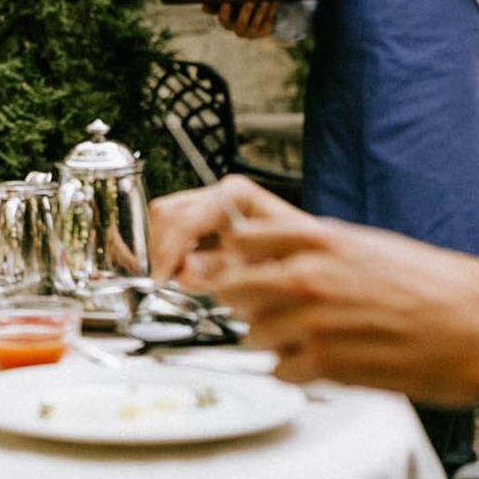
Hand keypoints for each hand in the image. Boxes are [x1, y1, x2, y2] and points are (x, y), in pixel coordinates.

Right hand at [147, 175, 306, 282]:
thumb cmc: (300, 260)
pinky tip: (191, 274)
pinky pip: (171, 233)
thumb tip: (185, 269)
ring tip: (187, 280)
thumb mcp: (265, 268)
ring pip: (163, 222)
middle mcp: (219, 194)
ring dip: (167, 254)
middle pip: (166, 214)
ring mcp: (208, 205)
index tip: (163, 278)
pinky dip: (173, 256)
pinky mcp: (201, 223)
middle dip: (165, 251)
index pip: (184, 218)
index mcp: (235, 195)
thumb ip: (222, 268)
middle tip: (171, 283)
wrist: (314, 261)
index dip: (169, 250)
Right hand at [203, 0, 277, 39]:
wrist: (259, 12)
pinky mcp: (265, 31)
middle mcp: (239, 30)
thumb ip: (217, 4)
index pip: (223, 20)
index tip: (226, 1)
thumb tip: (203, 8)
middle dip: (246, 12)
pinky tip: (274, 2)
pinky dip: (272, 11)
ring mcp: (252, 33)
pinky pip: (268, 21)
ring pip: (256, 23)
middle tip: (250, 0)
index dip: (224, 12)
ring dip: (261, 12)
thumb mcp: (229, 2)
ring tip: (266, 0)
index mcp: (228, 23)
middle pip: (241, 24)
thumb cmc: (239, 4)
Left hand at [208, 218, 478, 405]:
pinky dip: (296, 371)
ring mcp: (313, 321)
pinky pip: (280, 370)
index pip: (241, 239)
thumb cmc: (437, 286)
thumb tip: (277, 249)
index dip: (240, 258)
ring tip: (309, 339)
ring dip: (274, 340)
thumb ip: (316, 246)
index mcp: (320, 239)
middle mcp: (309, 276)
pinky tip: (324, 363)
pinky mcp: (327, 365)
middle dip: (248, 302)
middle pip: (233, 289)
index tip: (246, 268)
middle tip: (271, 309)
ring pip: (253, 334)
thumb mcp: (368, 244)